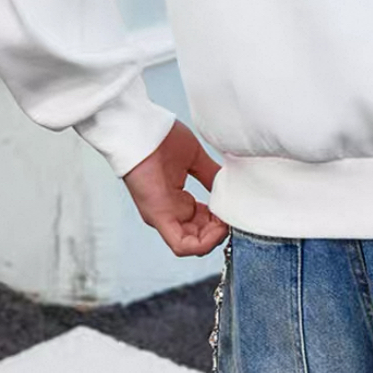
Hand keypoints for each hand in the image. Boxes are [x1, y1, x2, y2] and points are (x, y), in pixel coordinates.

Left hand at [123, 119, 229, 256]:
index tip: (233, 209)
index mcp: (175, 201)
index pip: (202, 223)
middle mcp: (169, 213)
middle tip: (233, 217)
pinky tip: (218, 229)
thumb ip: (211, 176)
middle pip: (199, 237)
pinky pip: (180, 244)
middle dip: (220, 231)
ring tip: (227, 221)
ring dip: (214, 238)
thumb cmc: (160, 138)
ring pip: (192, 245)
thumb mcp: (193, 158)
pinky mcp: (158, 216)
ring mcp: (162, 217)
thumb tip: (229, 188)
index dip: (220, 220)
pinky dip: (201, 243)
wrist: (139, 127)